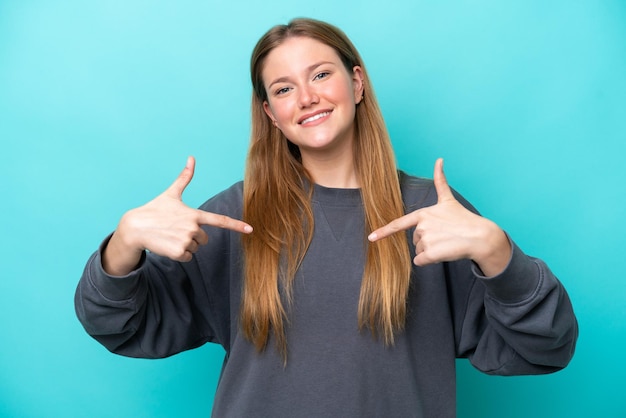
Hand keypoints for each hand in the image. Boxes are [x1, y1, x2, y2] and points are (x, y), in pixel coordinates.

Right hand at [103, 156, 252, 275]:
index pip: (219, 220)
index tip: (250, 229)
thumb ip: (185, 178)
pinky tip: (168, 245)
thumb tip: (192, 157)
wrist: (135, 227)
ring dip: (185, 245)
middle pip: (204, 239)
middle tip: (176, 229)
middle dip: (193, 236)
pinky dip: (179, 254)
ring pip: (196, 248)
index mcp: (194, 214)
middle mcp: (193, 228)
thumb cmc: (154, 210)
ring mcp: (186, 240)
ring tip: (170, 236)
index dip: (236, 225)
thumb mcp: (171, 194)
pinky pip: (188, 258)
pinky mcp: (178, 252)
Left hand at [368, 159, 510, 275]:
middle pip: (415, 240)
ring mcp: (426, 239)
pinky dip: (430, 261)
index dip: (383, 231)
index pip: (399, 224)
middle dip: (428, 241)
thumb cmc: (464, 219)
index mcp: (423, 214)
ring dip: (430, 251)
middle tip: (445, 236)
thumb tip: (439, 159)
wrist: (480, 236)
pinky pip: (421, 262)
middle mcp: (422, 226)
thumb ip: (440, 181)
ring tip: (447, 243)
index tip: (372, 237)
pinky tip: (444, 252)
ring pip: (419, 251)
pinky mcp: (431, 253)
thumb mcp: (448, 200)